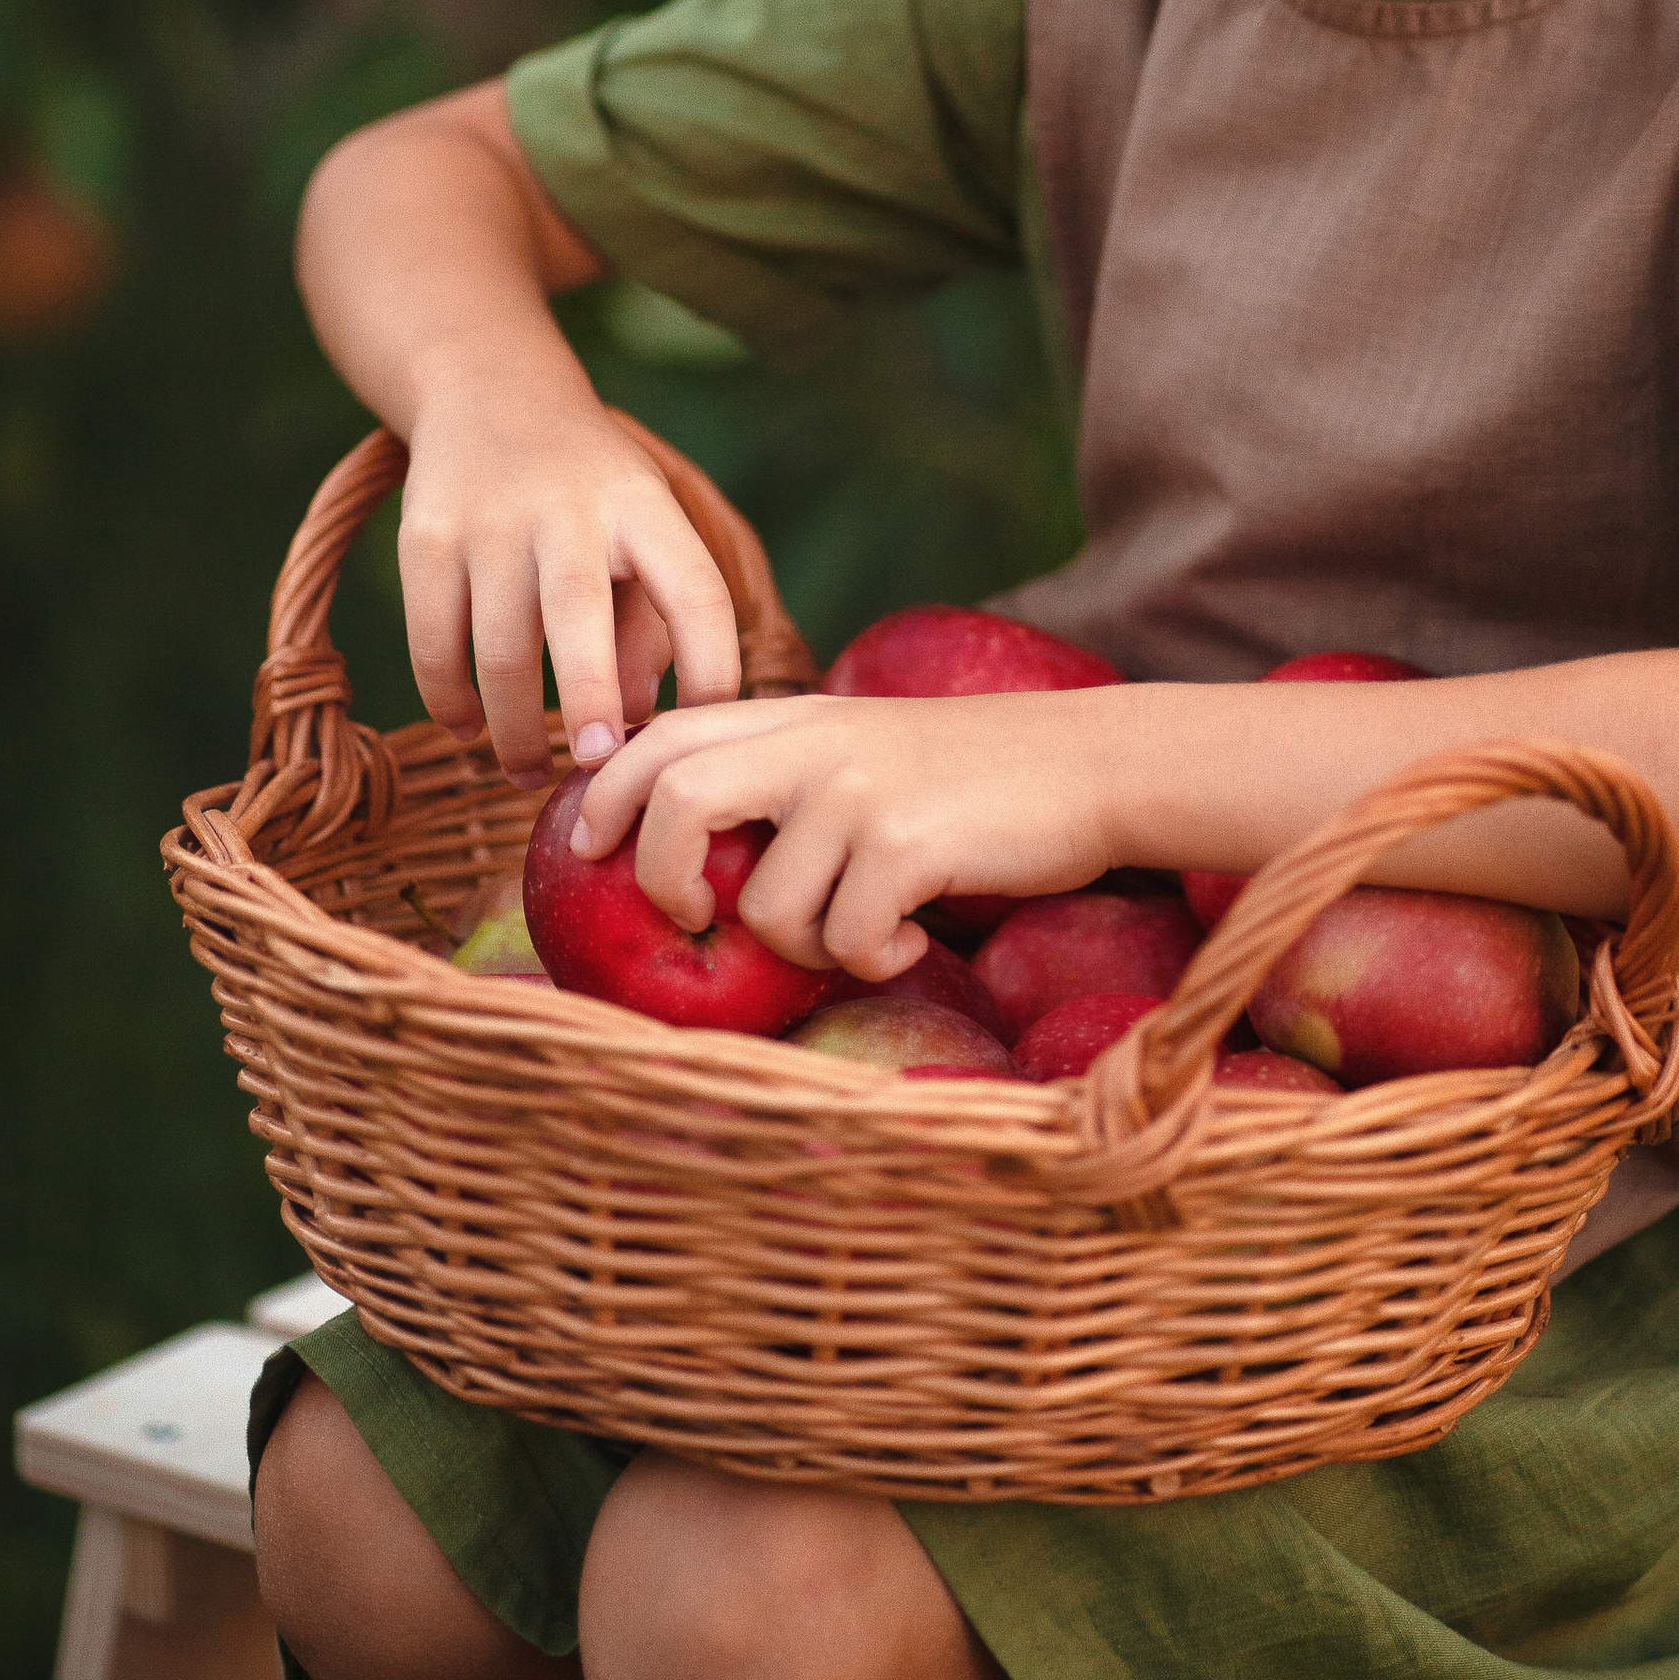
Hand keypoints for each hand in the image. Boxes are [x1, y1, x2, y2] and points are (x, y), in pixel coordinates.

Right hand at [397, 387, 742, 780]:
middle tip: (600, 769)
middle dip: (590, 701)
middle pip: (579, 616)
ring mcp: (488, 524)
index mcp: (642, 507)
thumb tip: (631, 720)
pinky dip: (449, 703)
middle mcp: (566, 510)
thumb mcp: (643, 529)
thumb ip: (651, 624)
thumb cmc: (591, 490)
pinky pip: (434, 645)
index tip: (704, 729)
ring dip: (514, 731)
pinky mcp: (424, 540)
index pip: (696, 590)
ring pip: (498, 651)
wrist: (490, 390)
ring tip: (530, 775)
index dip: (712, 667)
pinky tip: (471, 731)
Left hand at [574, 689, 1132, 985]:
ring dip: (806, 949)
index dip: (605, 793)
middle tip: (691, 923)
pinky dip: (872, 962)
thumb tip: (704, 865)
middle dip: (660, 882)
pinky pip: (846, 940)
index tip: (584, 848)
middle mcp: (814, 744)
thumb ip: (791, 777)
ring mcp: (857, 792)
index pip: (663, 736)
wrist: (1094, 763)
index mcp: (797, 717)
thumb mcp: (869, 748)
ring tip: (860, 936)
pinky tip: (908, 945)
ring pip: (766, 909)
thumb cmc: (978, 776)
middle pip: (675, 804)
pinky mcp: (905, 845)